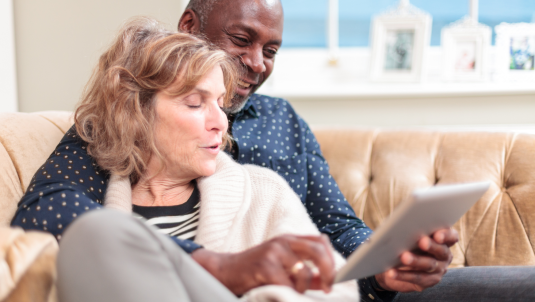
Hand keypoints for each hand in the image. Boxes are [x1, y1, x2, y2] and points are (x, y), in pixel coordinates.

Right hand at [191, 234, 335, 295]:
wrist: (225, 271)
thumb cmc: (255, 272)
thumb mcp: (281, 268)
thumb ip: (304, 274)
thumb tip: (325, 282)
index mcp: (290, 239)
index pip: (320, 241)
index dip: (331, 259)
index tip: (334, 277)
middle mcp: (283, 241)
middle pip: (318, 250)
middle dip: (328, 271)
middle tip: (327, 288)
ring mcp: (273, 251)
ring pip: (303, 271)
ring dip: (302, 287)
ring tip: (292, 292)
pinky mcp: (264, 264)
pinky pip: (286, 283)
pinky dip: (287, 292)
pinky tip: (279, 292)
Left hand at [375, 228, 457, 292]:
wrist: (396, 264)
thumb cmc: (406, 243)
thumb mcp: (411, 236)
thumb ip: (412, 231)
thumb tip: (402, 226)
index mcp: (443, 241)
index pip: (452, 236)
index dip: (446, 235)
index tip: (437, 234)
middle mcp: (444, 256)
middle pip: (441, 251)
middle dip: (431, 246)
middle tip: (421, 241)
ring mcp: (439, 269)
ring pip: (429, 265)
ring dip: (416, 261)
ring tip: (404, 257)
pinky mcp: (429, 281)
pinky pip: (417, 278)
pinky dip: (403, 275)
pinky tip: (392, 272)